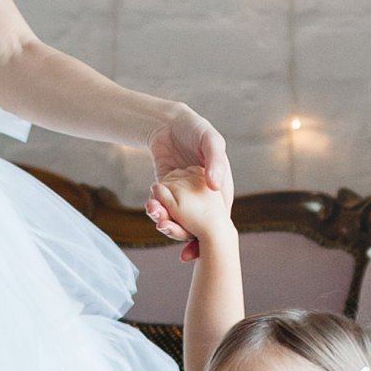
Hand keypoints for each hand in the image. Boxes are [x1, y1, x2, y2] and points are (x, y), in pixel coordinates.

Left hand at [146, 105, 231, 259]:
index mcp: (219, 190)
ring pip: (176, 219)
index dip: (208, 238)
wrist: (169, 122)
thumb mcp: (211, 141)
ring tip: (156, 216)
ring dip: (165, 222)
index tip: (193, 248)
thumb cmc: (195, 129)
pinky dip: (156, 210)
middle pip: (194, 225)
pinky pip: (163, 207)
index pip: (216, 221)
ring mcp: (183, 196)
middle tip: (165, 229)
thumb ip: (215, 162)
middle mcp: (201, 197)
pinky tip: (151, 206)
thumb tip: (216, 186)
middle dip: (179, 232)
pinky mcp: (166, 191)